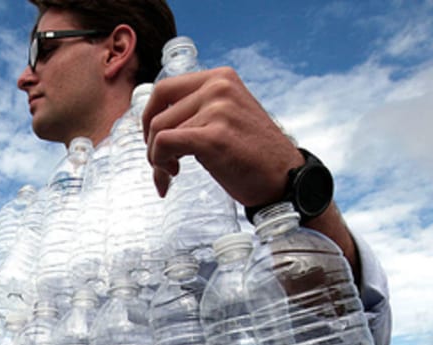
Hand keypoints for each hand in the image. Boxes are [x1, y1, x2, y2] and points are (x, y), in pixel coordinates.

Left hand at [142, 67, 300, 206]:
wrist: (283, 177)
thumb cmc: (252, 153)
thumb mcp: (225, 117)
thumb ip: (198, 109)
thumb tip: (154, 120)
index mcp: (220, 78)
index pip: (164, 89)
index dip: (149, 117)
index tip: (154, 139)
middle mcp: (219, 87)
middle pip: (158, 113)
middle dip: (149, 142)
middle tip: (160, 162)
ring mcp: (218, 110)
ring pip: (158, 131)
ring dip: (155, 159)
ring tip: (170, 173)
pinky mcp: (214, 136)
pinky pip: (164, 145)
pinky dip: (159, 166)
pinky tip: (171, 177)